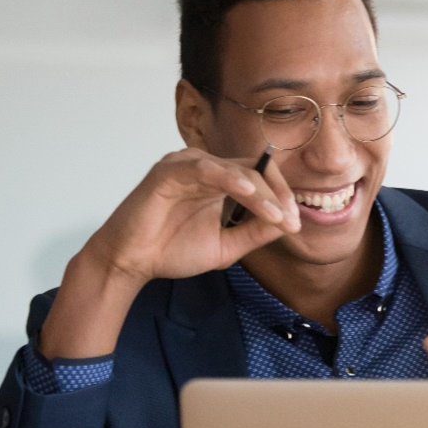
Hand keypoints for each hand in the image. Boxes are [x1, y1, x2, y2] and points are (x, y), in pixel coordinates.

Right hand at [39, 149, 299, 359]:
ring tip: (277, 216)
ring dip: (261, 193)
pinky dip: (229, 179)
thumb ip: (254, 233)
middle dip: (278, 196)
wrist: (132, 262)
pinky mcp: (168, 171)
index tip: (295, 224)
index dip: (282, 197)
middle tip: (291, 222)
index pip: (261, 177)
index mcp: (219, 181)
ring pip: (236, 170)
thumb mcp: (225, 246)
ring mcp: (186, 165)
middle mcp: (206, 168)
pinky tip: (248, 193)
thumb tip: (287, 223)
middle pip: (254, 170)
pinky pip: (205, 169)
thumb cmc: (171, 250)